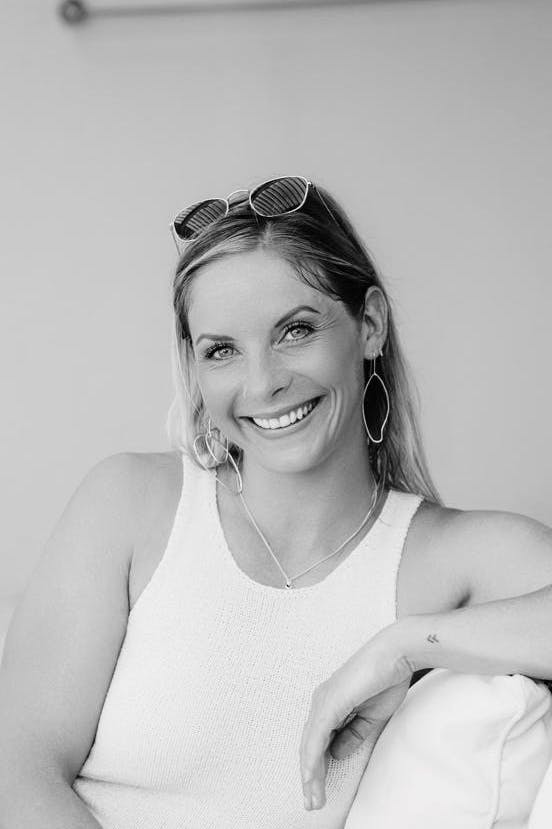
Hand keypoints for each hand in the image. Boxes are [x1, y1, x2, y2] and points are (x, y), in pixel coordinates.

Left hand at [299, 626, 411, 810]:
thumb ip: (353, 734)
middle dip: (311, 777)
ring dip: (310, 774)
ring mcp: (323, 701)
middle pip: (310, 746)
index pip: (318, 742)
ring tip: (313, 798)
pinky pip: (316, 736)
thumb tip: (337, 752)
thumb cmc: (386, 679)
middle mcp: (322, 701)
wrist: (395, 654)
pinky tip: (311, 776)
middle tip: (312, 802)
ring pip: (309, 745)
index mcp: (330, 704)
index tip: (318, 791)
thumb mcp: (370, 717)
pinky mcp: (329, 702)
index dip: (317, 768)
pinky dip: (312, 759)